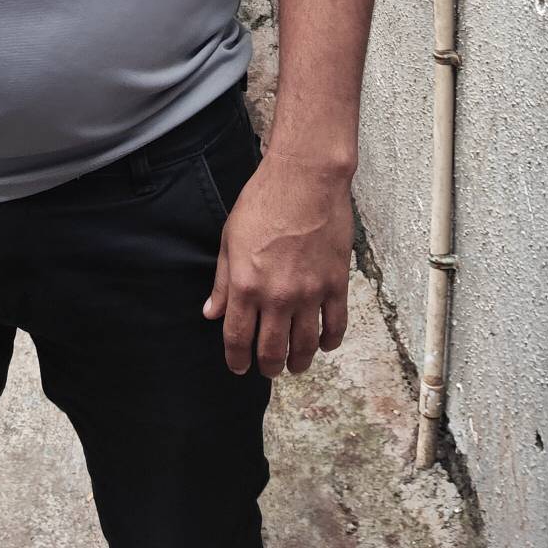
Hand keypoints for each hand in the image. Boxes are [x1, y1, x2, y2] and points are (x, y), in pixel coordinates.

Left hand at [202, 155, 353, 376]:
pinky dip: (329, 341)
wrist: (305, 178)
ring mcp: (310, 292)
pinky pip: (335, 326)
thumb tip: (212, 312)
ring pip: (305, 346)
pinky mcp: (336, 284)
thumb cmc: (263, 201)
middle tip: (267, 369)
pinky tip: (323, 344)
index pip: (238, 339)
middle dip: (268, 366)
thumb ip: (223, 281)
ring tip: (294, 364)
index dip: (237, 359)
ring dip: (298, 361)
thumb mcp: (230, 238)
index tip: (238, 367)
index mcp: (247, 285)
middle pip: (272, 350)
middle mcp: (278, 296)